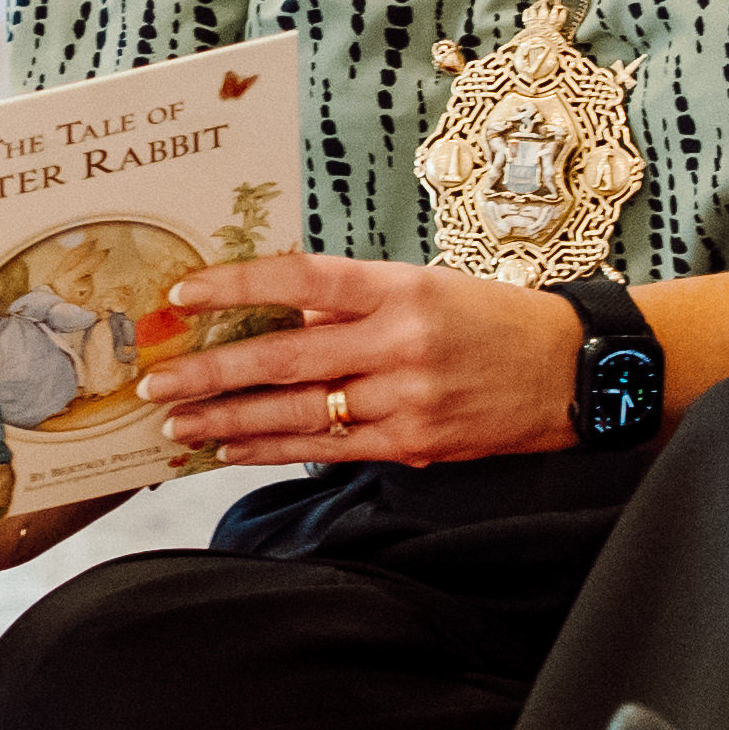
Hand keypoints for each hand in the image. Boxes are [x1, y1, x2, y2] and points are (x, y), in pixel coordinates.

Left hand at [141, 252, 585, 466]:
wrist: (574, 372)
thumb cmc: (492, 320)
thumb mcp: (423, 286)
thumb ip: (351, 300)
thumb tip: (275, 310)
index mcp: (400, 288)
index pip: (301, 280)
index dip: (236, 287)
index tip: (183, 295)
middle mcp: (400, 342)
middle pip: (285, 356)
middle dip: (211, 371)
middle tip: (154, 379)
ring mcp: (407, 399)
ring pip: (298, 412)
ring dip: (228, 420)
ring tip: (175, 423)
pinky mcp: (416, 445)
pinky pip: (328, 449)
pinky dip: (272, 450)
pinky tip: (230, 449)